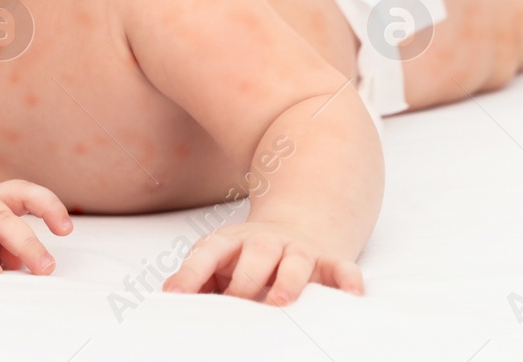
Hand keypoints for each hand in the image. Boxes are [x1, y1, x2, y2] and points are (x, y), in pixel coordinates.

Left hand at [162, 221, 363, 304]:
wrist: (302, 219)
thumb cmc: (251, 254)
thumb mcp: (222, 259)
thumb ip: (199, 277)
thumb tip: (170, 298)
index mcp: (234, 241)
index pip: (210, 252)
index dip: (191, 273)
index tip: (175, 295)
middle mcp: (267, 242)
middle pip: (256, 254)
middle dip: (245, 279)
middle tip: (235, 302)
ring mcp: (299, 249)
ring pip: (296, 261)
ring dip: (289, 280)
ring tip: (281, 300)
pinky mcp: (328, 260)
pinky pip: (341, 268)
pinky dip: (347, 279)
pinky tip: (352, 295)